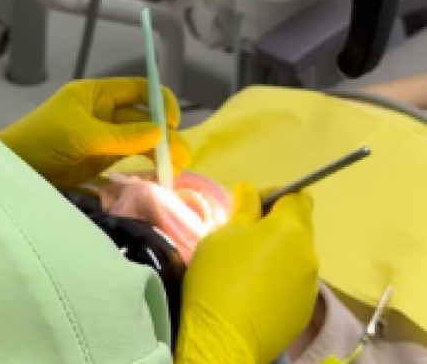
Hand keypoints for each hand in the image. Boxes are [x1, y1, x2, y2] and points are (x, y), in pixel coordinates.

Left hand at [0, 77, 190, 189]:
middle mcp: (103, 113)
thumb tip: (160, 132)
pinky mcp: (99, 162)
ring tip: (175, 172)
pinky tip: (158, 179)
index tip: (172, 122)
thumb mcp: (80, 134)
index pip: (138, 89)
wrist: (11, 170)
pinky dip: (146, 168)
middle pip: (144, 117)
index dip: (160, 102)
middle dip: (165, 134)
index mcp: (96, 94)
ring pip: (141, 140)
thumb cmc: (39, 140)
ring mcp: (102, 138)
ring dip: (160, 153)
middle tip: (180, 159)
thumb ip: (120, 135)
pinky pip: (130, 160)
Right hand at [175, 182, 318, 363]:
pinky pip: (294, 282)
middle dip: (274, 225)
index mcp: (291, 230)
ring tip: (247, 266)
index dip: (274, 195)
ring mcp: (310, 286)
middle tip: (243, 235)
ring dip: (277, 252)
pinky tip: (254, 291)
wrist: (224, 339)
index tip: (249, 207)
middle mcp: (310, 255)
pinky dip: (278, 278)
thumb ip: (244, 209)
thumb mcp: (224, 233)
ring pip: (296, 256)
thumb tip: (251, 190)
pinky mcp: (304, 311)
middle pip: (299, 227)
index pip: (297, 197)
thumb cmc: (219, 275)